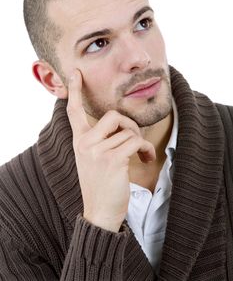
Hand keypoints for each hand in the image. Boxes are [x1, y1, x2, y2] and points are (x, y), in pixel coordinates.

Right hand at [67, 70, 155, 231]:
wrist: (100, 212)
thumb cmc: (101, 184)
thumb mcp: (92, 160)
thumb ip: (99, 140)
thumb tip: (121, 125)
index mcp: (79, 141)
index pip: (74, 111)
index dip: (75, 90)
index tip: (75, 73)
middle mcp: (85, 143)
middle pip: (114, 116)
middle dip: (130, 125)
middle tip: (135, 139)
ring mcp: (96, 151)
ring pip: (128, 130)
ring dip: (140, 142)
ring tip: (141, 154)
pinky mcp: (111, 159)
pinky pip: (135, 142)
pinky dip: (145, 149)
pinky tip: (145, 159)